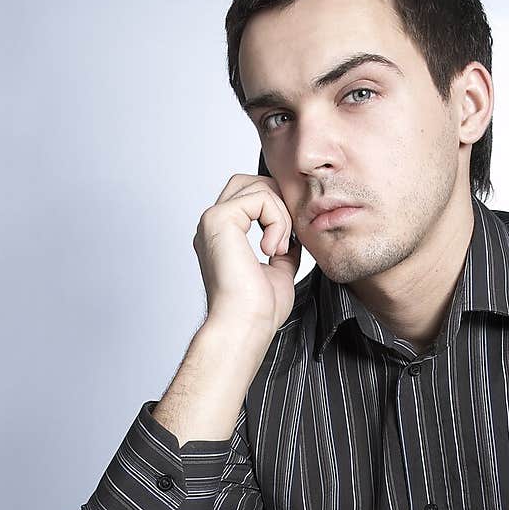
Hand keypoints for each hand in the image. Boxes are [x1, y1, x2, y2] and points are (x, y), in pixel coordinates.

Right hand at [193, 173, 301, 338]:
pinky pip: (260, 197)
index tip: (285, 248)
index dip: (276, 213)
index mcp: (223, 237)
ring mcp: (213, 220)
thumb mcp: (279, 273)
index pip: (250, 199)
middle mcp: (213, 226)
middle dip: (278, 204)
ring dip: (280, 215)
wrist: (245, 327)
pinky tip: (273, 250)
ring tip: (278, 249)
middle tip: (287, 240)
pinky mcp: (220, 219)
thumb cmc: (257, 312)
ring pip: (257, 186)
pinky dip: (277, 221)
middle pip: (250, 183)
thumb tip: (295, 239)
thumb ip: (283, 250)